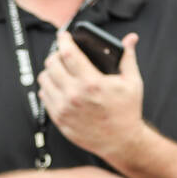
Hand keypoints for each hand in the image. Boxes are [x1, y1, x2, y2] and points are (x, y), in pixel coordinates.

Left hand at [38, 30, 144, 162]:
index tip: (63, 36)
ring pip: (44, 79)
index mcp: (92, 83)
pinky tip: (60, 87)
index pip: (69, 54)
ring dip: (51, 71)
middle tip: (64, 55)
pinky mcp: (58, 118)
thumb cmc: (127, 111)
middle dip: (57, 54)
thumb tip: (131, 38)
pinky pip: (44, 95)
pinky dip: (49, 87)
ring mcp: (64, 107)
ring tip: (60, 70)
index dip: (64, 40)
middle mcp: (74, 94)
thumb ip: (128, 58)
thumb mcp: (132, 83)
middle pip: (52, 64)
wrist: (121, 141)